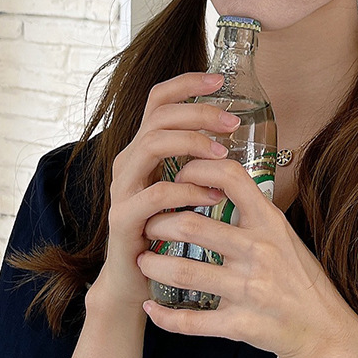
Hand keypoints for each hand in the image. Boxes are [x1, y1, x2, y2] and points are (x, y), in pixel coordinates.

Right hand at [88, 72, 239, 312]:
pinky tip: (212, 197)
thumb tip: (235, 129)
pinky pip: (155, 193)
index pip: (158, 99)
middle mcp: (129, 160)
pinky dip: (187, 191)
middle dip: (198, 112)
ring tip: (222, 155)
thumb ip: (198, 158)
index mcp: (143, 147)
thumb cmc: (166, 228)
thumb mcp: (183, 184)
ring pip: (152, 144)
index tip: (219, 78)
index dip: (186, 83)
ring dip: (192, 144)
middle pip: (158, 116)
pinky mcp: (123, 218)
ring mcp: (123, 188)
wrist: (135, 279)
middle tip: (232, 122)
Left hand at [137, 157, 357, 357]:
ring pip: (185, 274)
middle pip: (193, 226)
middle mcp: (258, 251)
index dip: (198, 169)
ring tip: (143, 260)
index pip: (231, 177)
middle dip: (159, 224)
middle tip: (148, 225)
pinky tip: (152, 309)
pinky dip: (165, 316)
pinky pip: (192, 321)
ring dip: (154, 266)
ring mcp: (249, 289)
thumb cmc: (301, 276)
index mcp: (269, 221)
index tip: (179, 175)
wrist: (325, 327)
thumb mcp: (283, 232)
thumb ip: (252, 211)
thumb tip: (215, 181)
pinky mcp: (240, 324)